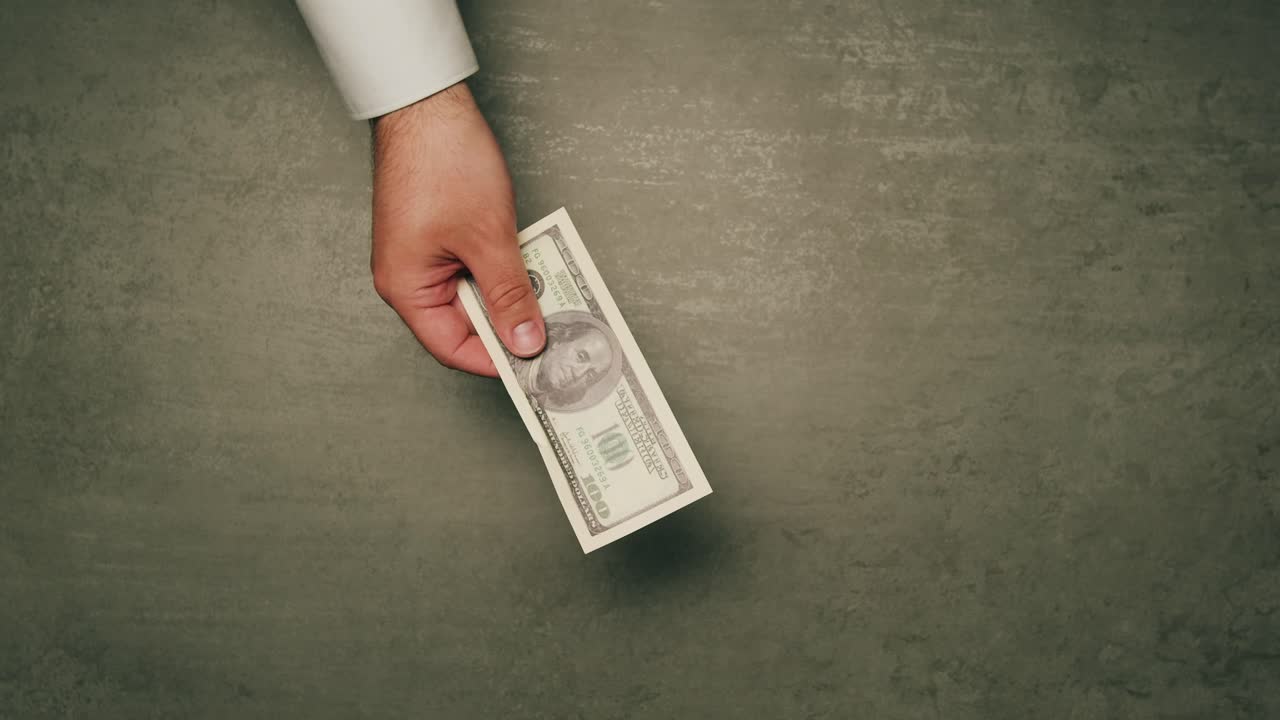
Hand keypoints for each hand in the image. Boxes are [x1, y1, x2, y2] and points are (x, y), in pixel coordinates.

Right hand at [370, 82, 543, 376]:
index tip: (537, 363)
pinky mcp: (438, 237)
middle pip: (464, 325)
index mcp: (406, 287)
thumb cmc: (442, 161)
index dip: (498, 360)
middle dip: (509, 326)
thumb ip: (509, 295)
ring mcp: (422, 256)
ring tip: (547, 295)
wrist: (429, 105)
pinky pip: (473, 269)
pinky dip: (502, 270)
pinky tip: (530, 265)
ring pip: (474, 296)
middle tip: (553, 330)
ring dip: (509, 295)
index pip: (454, 349)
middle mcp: (408, 277)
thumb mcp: (488, 238)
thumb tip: (525, 340)